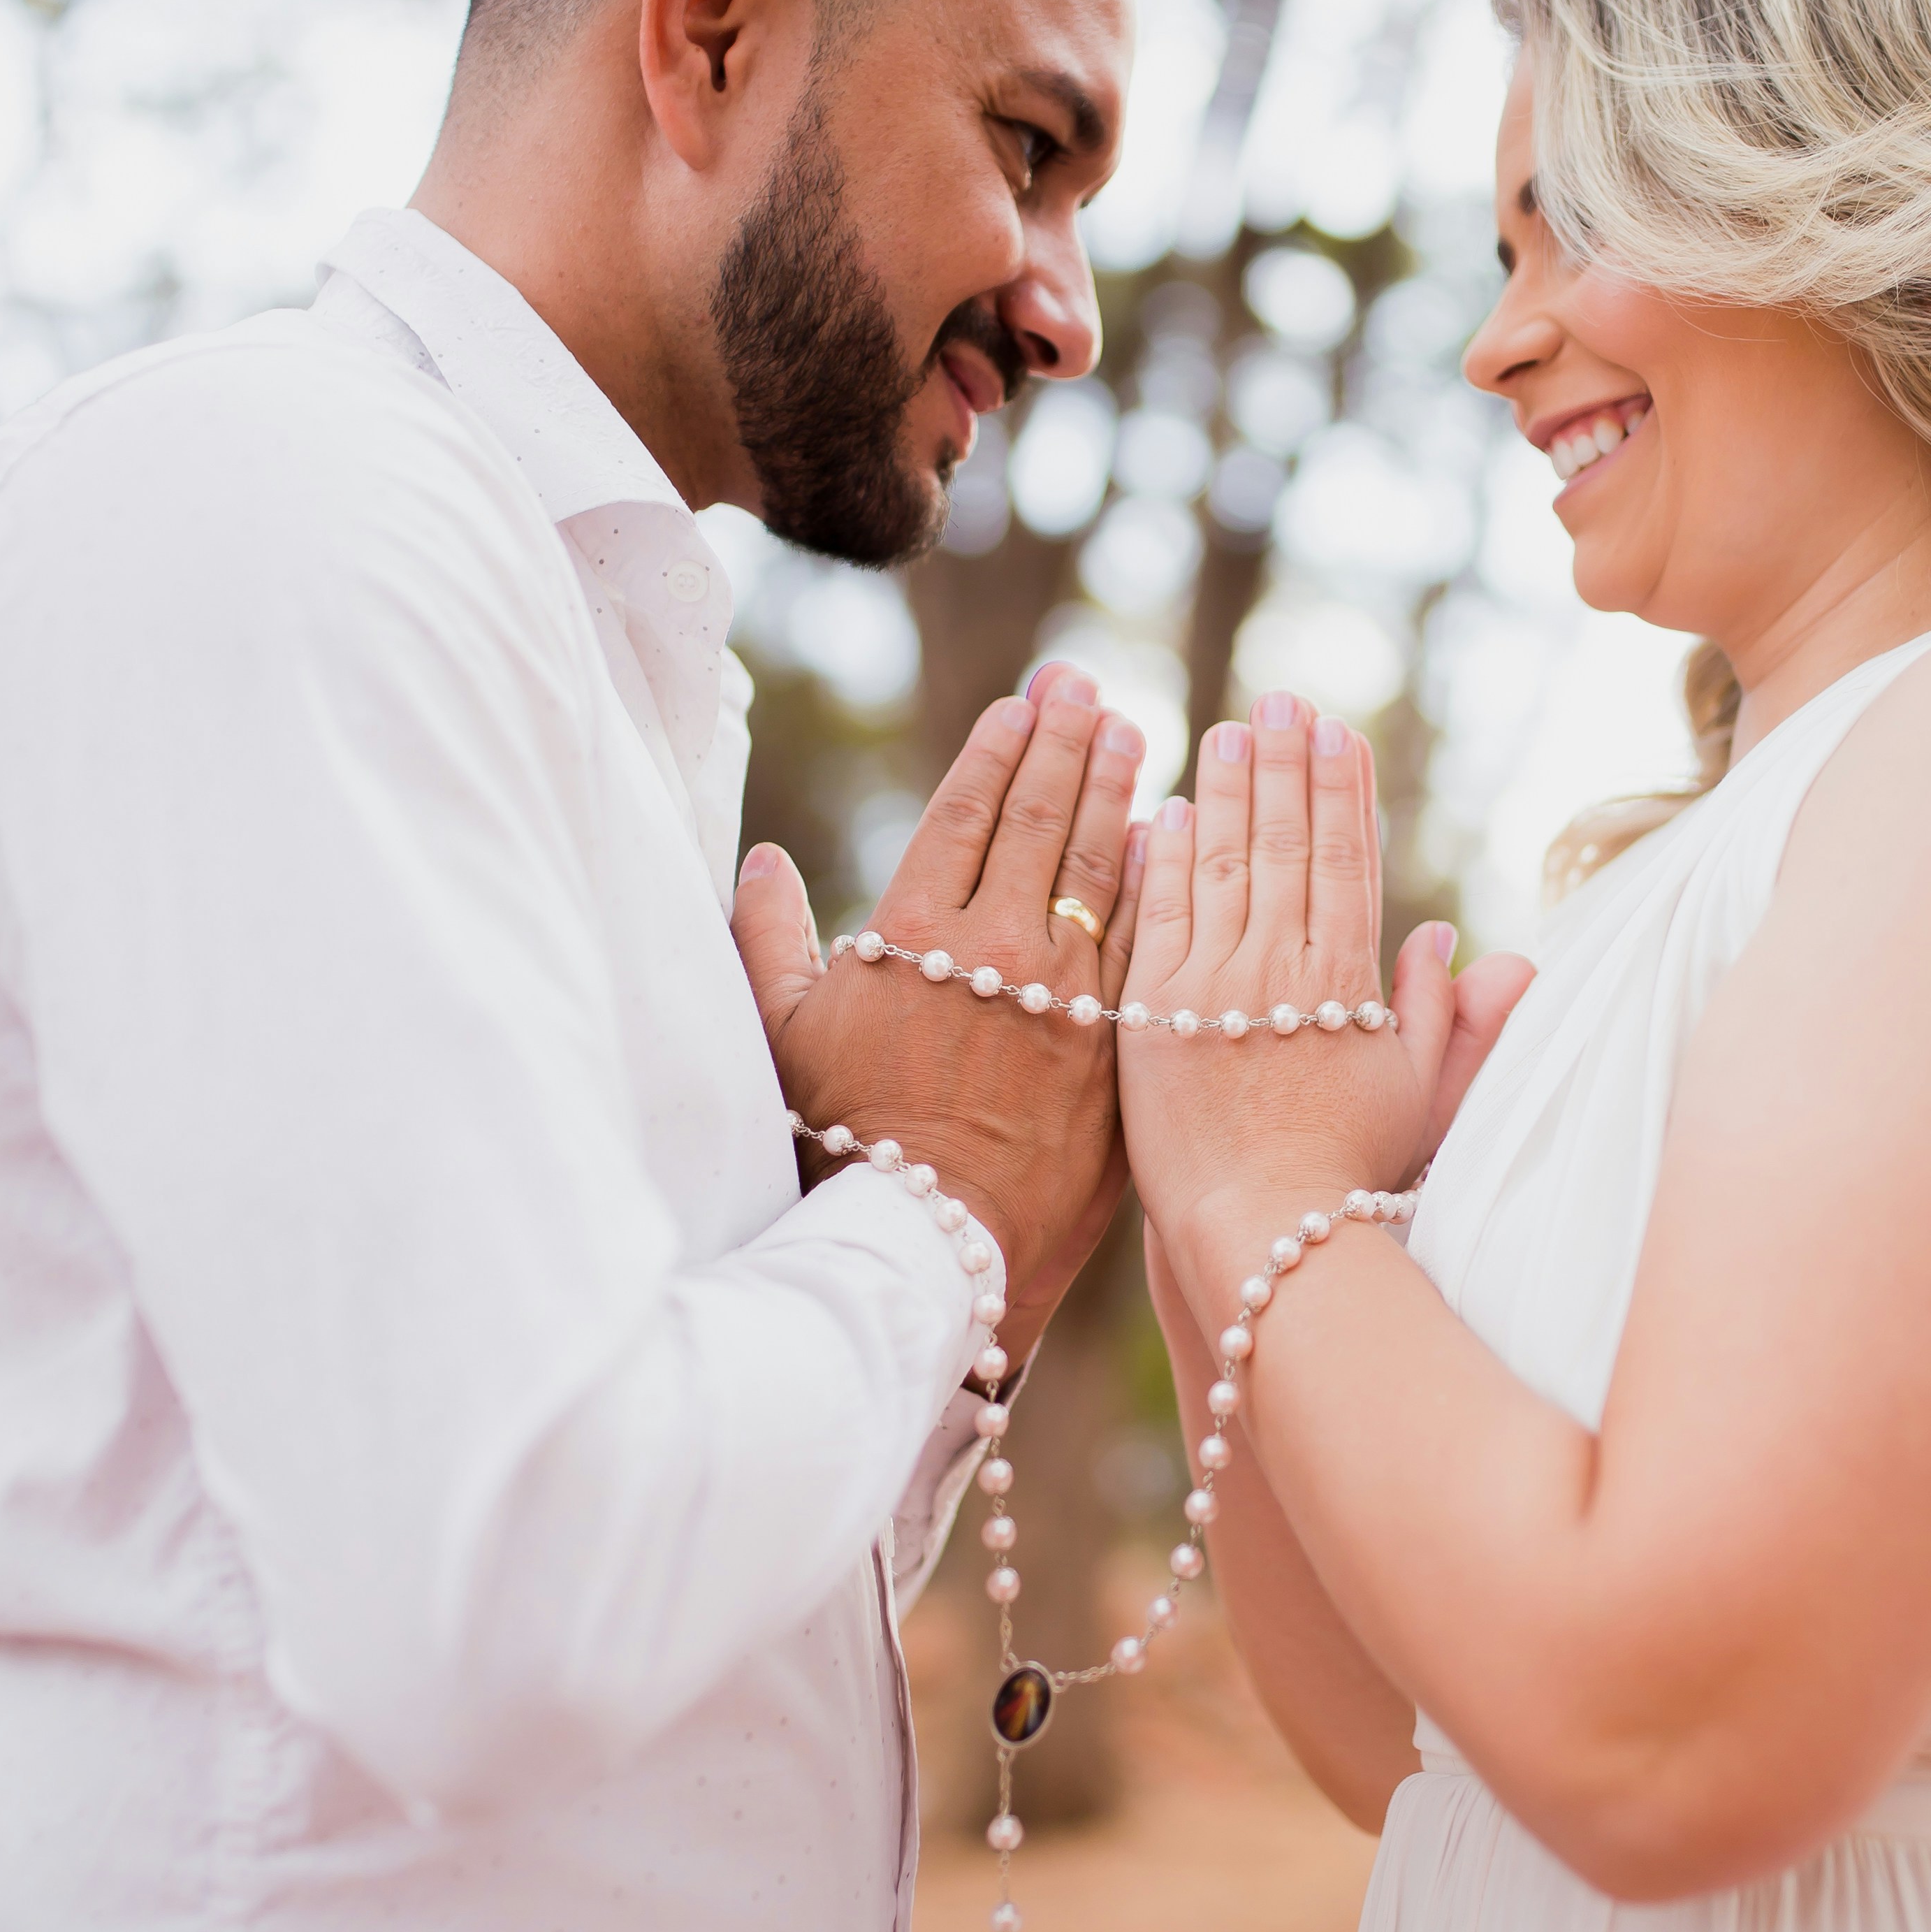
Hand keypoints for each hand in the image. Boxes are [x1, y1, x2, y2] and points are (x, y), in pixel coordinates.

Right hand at [734, 663, 1145, 1339]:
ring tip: (1130, 735)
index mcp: (913, 935)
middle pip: (1039, 819)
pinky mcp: (1112, 1039)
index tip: (1024, 703)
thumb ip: (768, 939)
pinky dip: (1155, 880)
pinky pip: (1141, 939)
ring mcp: (1062, 992)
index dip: (997, 749)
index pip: (964, 812)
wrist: (932, 1239)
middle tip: (1087, 692)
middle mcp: (994, 948)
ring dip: (1116, 792)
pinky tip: (1170, 836)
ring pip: (1099, 866)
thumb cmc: (842, 1142)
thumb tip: (760, 863)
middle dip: (1065, 744)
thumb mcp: (783, 1036)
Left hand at [1116, 694, 1521, 1345]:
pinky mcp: (1150, 1012)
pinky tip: (1163, 811)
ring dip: (1224, 789)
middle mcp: (1280, 971)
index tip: (1337, 732)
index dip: (1342, 790)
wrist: (1263, 1235)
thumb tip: (1451, 940)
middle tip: (1279, 702)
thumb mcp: (1418, 1094)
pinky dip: (1161, 857)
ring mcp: (1211, 987)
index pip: (1346, 860)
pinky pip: (1156, 915)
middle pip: (1284, 842)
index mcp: (1347, 983)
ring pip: (1220, 863)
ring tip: (1225, 731)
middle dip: (1285, 763)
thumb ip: (1442, 1014)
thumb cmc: (1349, 1176)